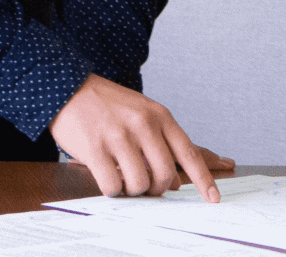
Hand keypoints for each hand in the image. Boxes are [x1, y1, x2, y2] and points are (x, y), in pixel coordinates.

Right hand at [49, 74, 234, 201]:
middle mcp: (144, 125)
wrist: (71, 88)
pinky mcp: (95, 149)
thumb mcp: (144, 113)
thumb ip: (162, 143)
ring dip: (133, 191)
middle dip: (158, 189)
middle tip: (147, 188)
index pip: (189, 153)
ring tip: (124, 179)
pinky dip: (112, 190)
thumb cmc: (109, 105)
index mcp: (161, 116)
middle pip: (166, 175)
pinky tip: (107, 178)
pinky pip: (112, 185)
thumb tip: (177, 182)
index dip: (204, 179)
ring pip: (140, 184)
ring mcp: (119, 137)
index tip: (214, 198)